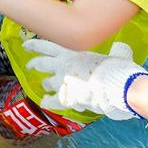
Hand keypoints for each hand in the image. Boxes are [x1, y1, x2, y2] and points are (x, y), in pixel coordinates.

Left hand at [24, 39, 147, 120]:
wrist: (118, 86)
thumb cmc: (118, 69)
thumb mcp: (118, 55)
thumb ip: (117, 51)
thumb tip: (122, 48)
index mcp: (71, 53)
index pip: (46, 46)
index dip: (34, 45)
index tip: (25, 45)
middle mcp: (63, 66)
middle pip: (41, 64)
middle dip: (35, 64)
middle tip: (30, 65)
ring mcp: (64, 82)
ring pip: (48, 83)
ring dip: (46, 84)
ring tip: (45, 86)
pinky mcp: (68, 97)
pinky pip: (54, 101)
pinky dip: (49, 102)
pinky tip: (45, 102)